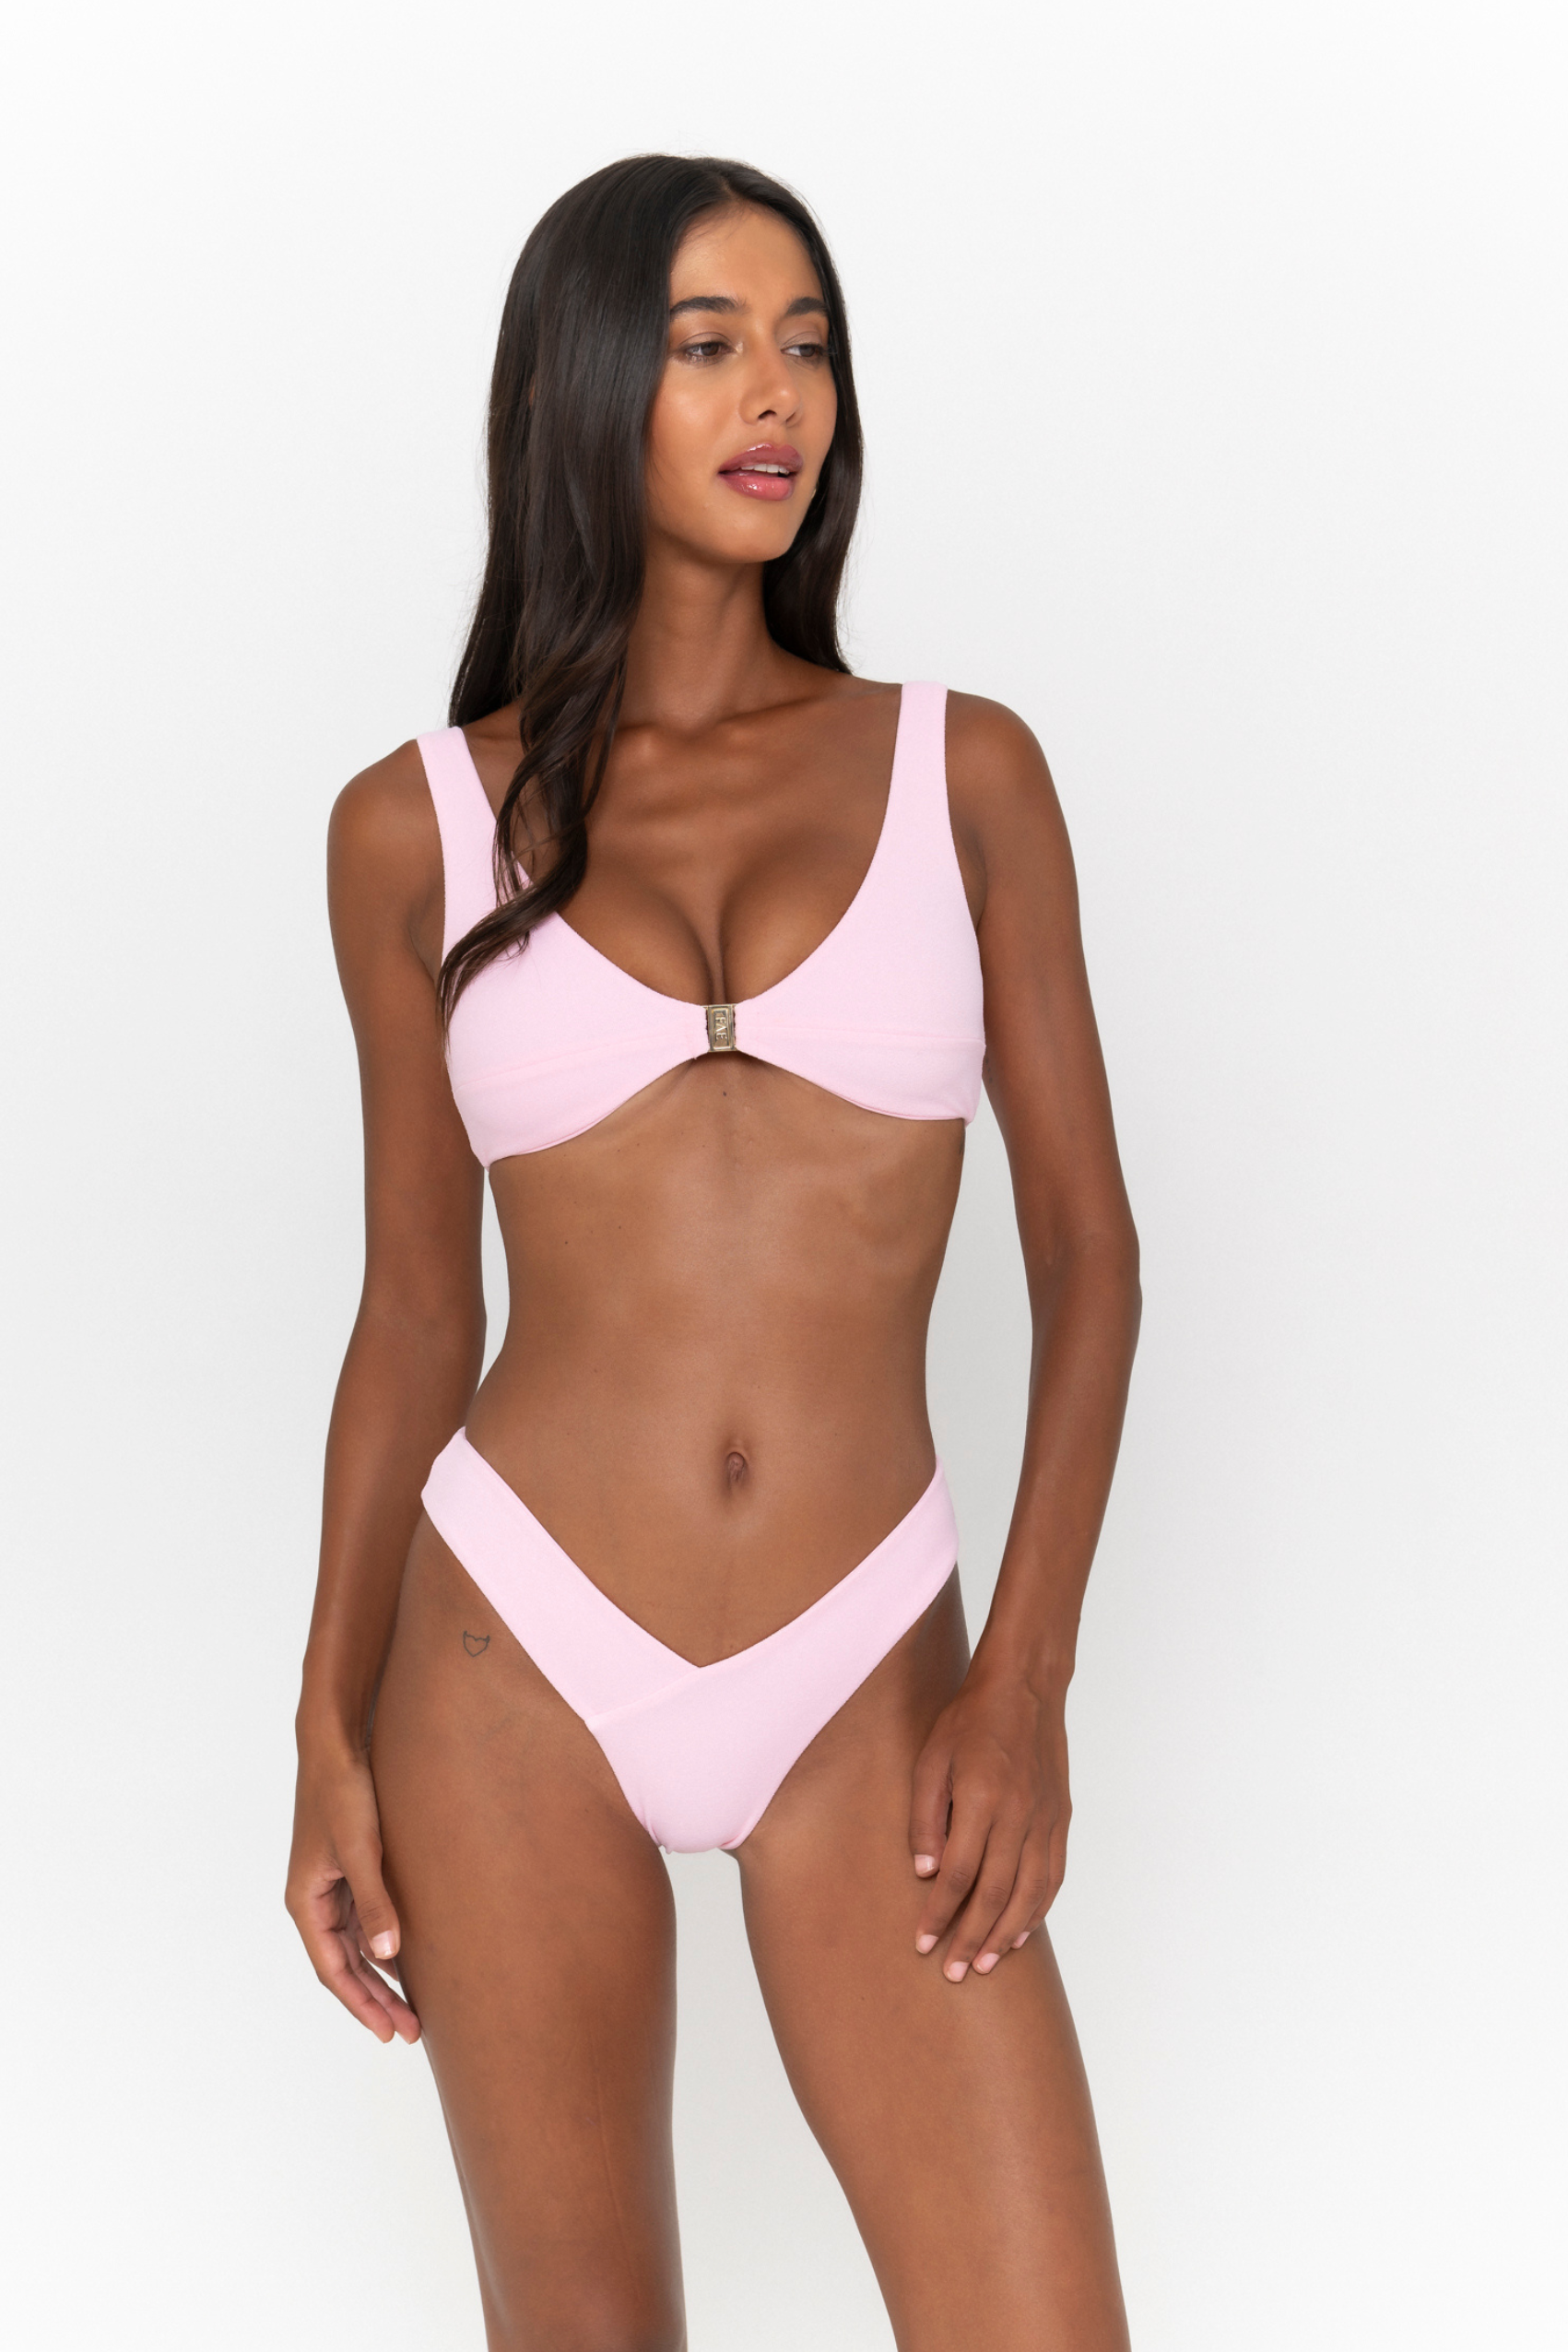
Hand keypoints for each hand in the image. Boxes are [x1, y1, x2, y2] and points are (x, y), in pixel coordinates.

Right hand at [285, 1738, 419, 2043]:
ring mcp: (329, 1888)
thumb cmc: (342, 1793)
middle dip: (375, 2001)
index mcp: (306, 1902)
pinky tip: (407, 1960)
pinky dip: (381, 1946)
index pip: (332, 1970)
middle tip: (410, 2033)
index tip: (388, 2033)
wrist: (335, 1745)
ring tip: (412, 2010)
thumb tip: (388, 1953)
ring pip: (354, 1948)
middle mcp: (313, 1901)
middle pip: (344, 1966)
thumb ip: (373, 1899)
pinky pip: (362, 1923)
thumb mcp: (360, 1848)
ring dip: (380, 1979)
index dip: (361, 2004)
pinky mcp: (346, 1871)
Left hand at [907, 1665, 1068, 1982]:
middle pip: (995, 1894)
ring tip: (986, 1963)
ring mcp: (1045, 1819)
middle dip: (972, 1939)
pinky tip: (1022, 1932)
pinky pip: (1053, 1876)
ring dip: (1007, 1934)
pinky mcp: (1061, 1820)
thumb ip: (925, 1817)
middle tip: (954, 1972)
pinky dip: (1039, 1909)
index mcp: (980, 1799)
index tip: (922, 1943)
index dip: (938, 1915)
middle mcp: (1018, 1815)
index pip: (957, 1875)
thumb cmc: (969, 1721)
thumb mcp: (930, 1759)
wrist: (1024, 1689)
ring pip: (1029, 1893)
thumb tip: (924, 1873)